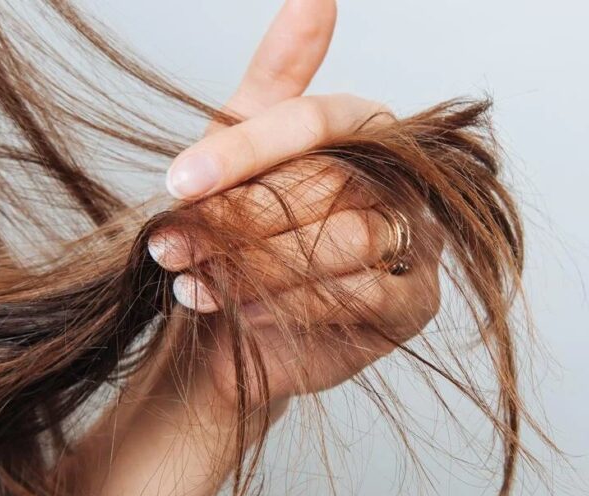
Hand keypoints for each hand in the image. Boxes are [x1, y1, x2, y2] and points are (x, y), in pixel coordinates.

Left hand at [148, 0, 442, 415]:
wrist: (237, 327)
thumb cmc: (243, 230)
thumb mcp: (241, 149)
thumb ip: (276, 75)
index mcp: (365, 128)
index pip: (313, 121)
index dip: (243, 150)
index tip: (176, 182)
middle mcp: (401, 177)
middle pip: (329, 183)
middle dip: (240, 218)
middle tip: (171, 243)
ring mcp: (416, 239)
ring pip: (346, 239)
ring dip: (258, 264)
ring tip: (195, 278)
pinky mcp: (415, 303)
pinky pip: (362, 296)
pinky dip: (293, 305)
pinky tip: (243, 312)